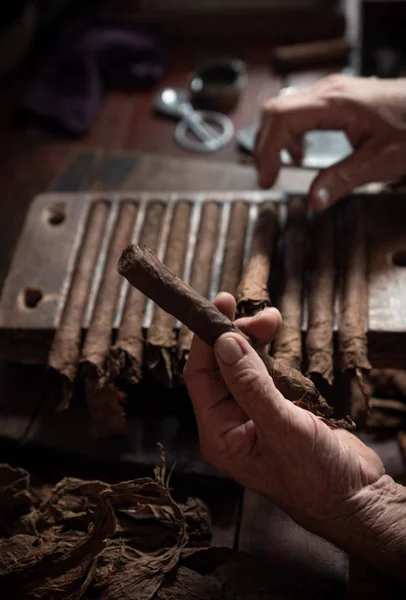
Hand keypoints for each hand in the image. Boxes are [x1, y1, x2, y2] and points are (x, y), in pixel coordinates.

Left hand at [184, 292, 383, 524]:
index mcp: (220, 434)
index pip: (200, 376)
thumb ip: (251, 385)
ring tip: (272, 319)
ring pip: (244, 366)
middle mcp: (231, 423)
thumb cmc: (317, 479)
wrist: (357, 497)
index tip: (222, 305)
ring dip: (256, 341)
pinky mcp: (279, 408)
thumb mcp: (282, 429)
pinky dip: (271, 354)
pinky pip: (266, 373)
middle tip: (261, 316)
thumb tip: (225, 343)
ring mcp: (255, 414)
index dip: (208, 339)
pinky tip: (279, 342)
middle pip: (221, 366)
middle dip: (237, 336)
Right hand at [255, 75, 405, 210]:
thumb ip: (342, 180)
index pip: (280, 119)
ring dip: (275, 139)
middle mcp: (328, 92)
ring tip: (282, 167)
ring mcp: (331, 92)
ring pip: (284, 109)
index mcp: (334, 104)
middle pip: (275, 111)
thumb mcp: (379, 162)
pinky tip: (300, 153)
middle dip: (264, 146)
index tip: (267, 180)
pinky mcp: (336, 98)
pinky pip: (299, 110)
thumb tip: (313, 201)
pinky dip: (290, 133)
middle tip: (268, 177)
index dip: (266, 151)